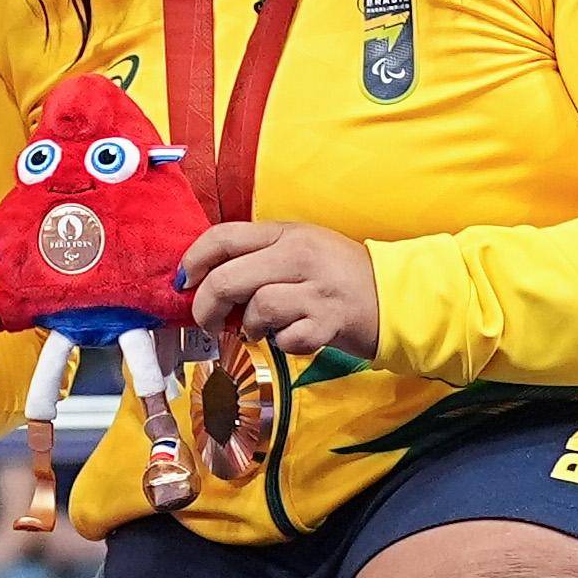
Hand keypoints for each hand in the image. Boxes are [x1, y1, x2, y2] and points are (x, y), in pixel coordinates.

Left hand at [179, 218, 382, 358]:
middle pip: (227, 278)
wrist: (394, 295)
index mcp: (286, 233)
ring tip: (264, 328)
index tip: (183, 282)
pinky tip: (294, 336)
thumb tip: (204, 281)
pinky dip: (283, 344)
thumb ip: (257, 257)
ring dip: (252, 327)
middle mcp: (300, 256)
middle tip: (209, 321)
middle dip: (206, 306)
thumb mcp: (299, 249)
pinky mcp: (330, 322)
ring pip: (257, 309)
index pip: (222, 237)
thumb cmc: (337, 275)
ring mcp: (316, 289)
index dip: (192, 261)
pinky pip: (286, 339)